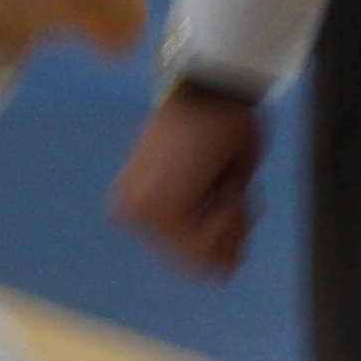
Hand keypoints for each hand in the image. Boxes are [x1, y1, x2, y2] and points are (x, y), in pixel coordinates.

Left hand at [111, 83, 267, 278]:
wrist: (212, 87)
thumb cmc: (220, 122)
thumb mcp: (219, 179)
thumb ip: (217, 226)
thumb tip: (224, 274)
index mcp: (135, 203)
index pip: (187, 252)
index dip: (223, 229)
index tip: (220, 188)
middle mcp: (128, 213)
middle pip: (198, 258)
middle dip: (228, 227)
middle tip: (222, 182)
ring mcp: (140, 217)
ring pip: (208, 253)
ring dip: (231, 219)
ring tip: (220, 177)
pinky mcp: (160, 215)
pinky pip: (210, 244)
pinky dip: (230, 216)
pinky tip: (220, 183)